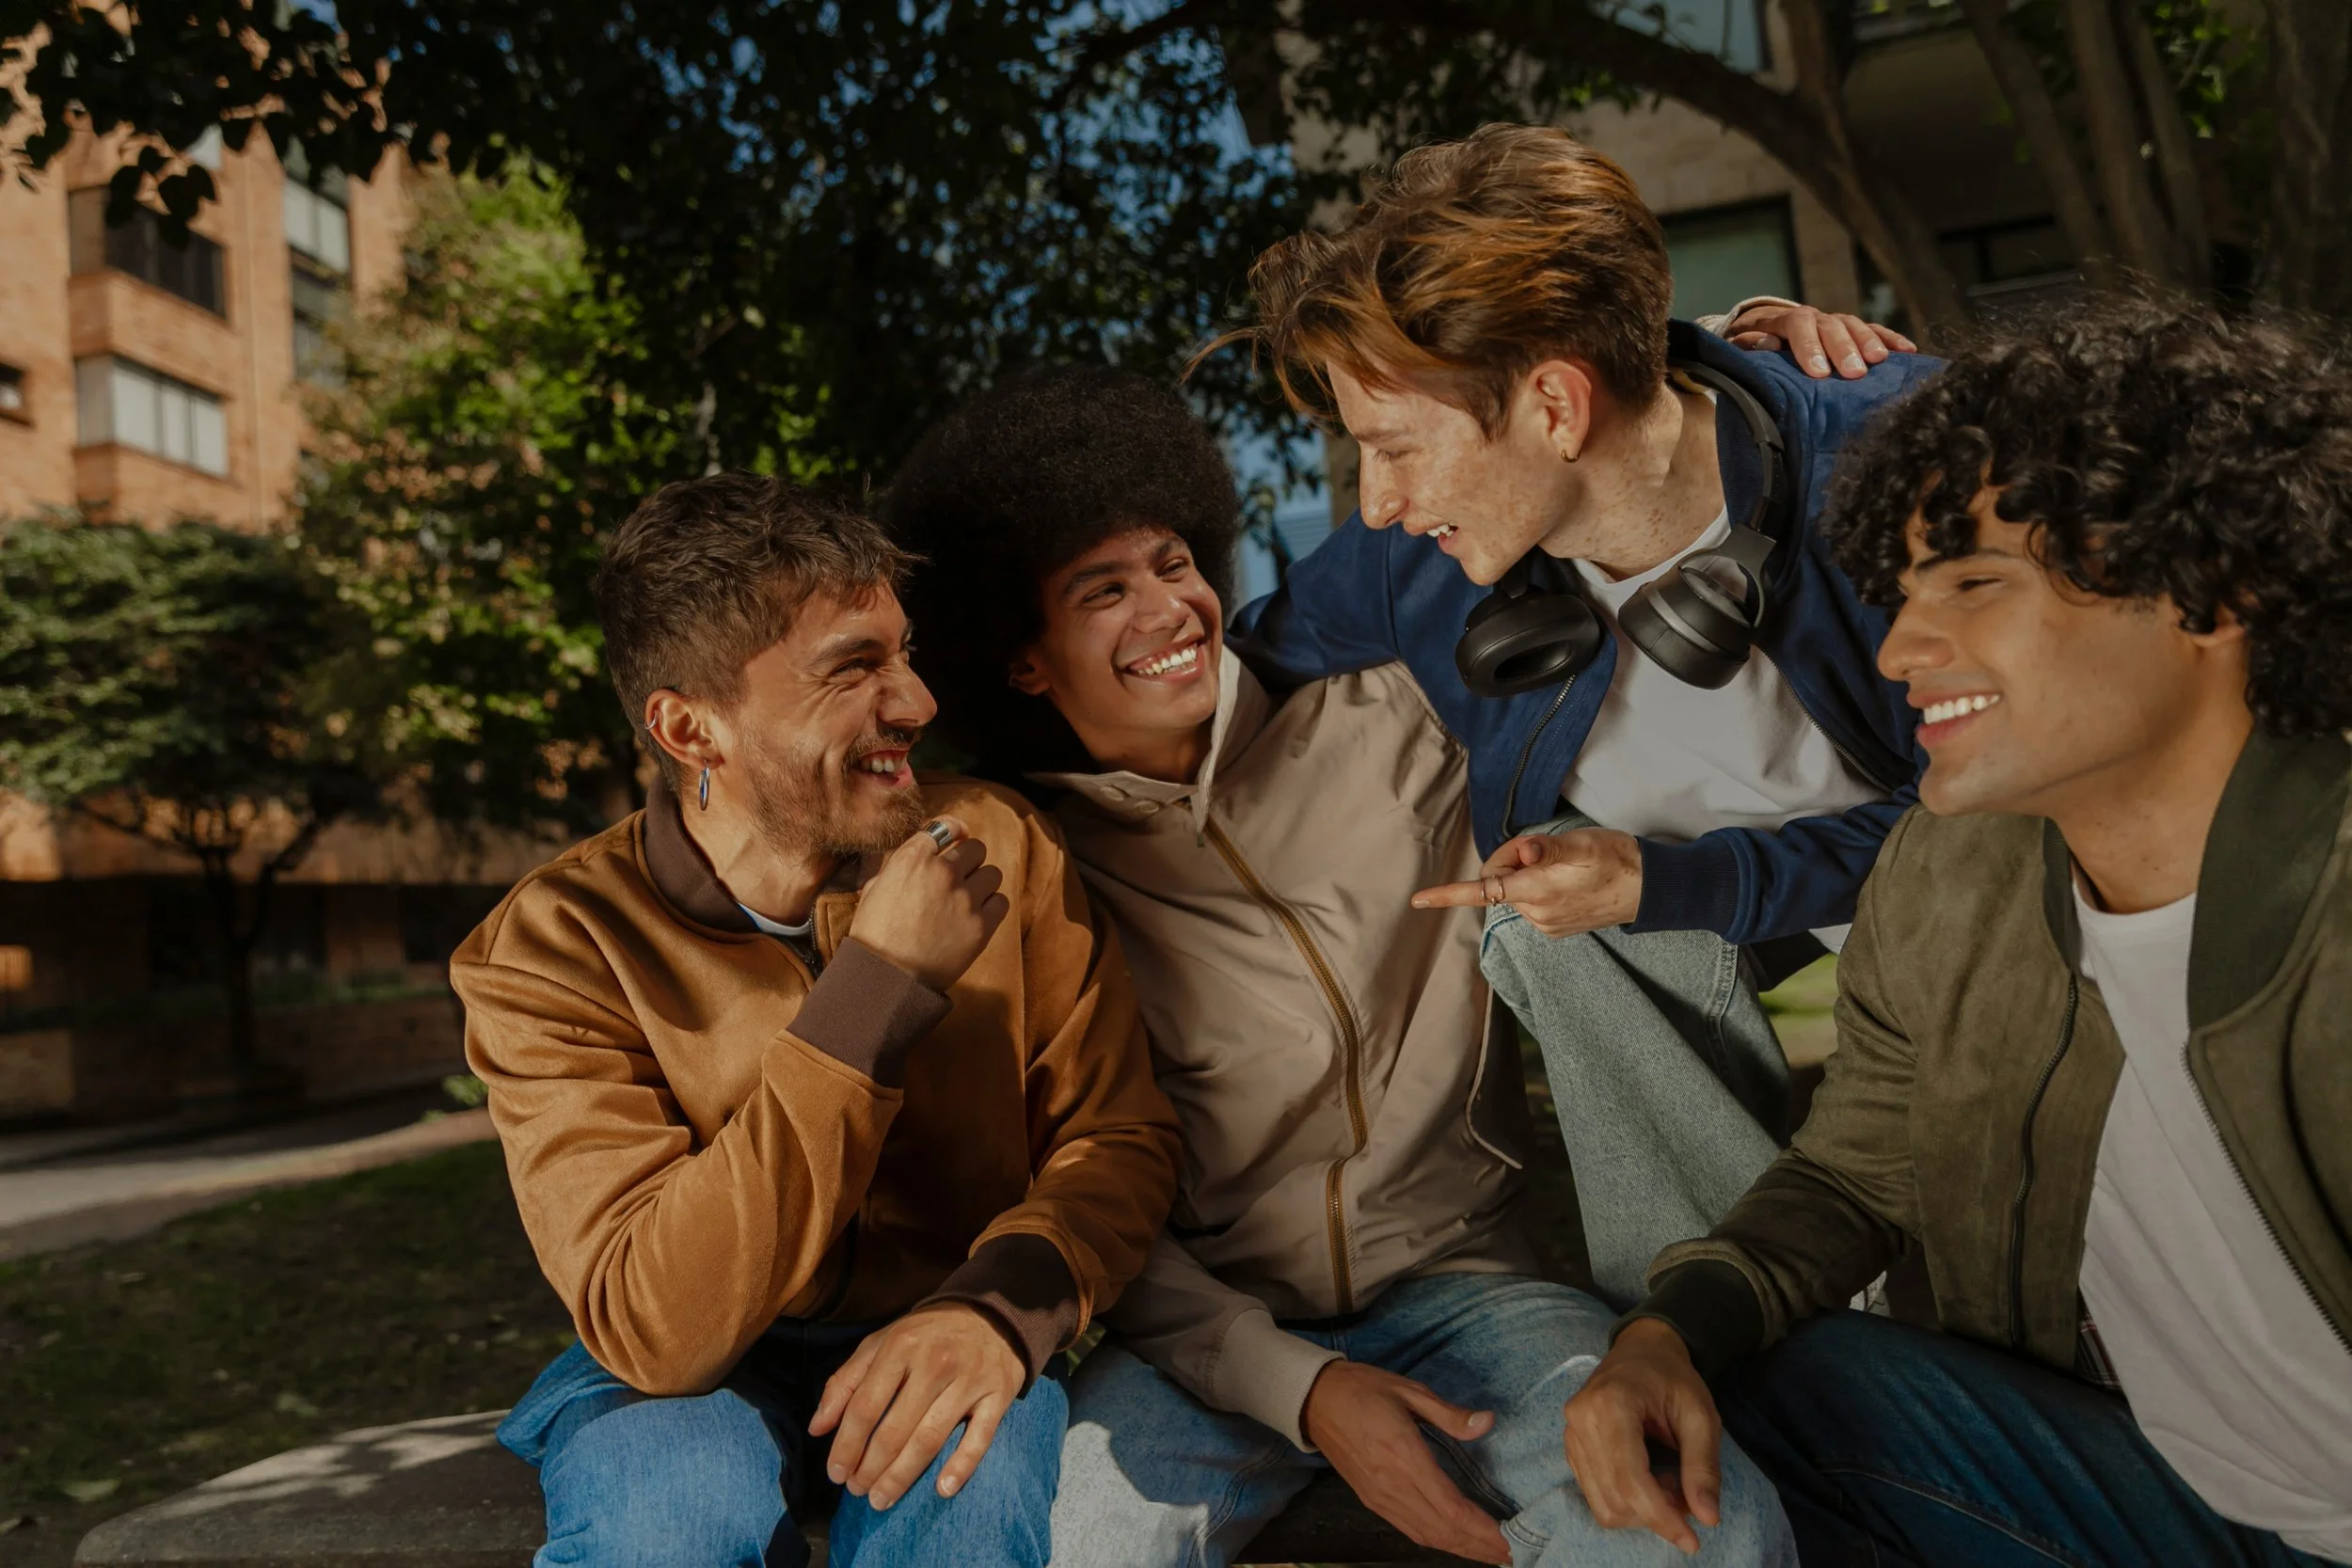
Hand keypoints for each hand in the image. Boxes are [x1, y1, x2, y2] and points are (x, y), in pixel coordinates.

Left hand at [808, 1303, 1024, 1509]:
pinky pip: (979, 1438)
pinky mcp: (998, 1395)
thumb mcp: (880, 1343)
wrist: (990, 1313)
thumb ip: (845, 1382)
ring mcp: (969, 1380)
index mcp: (901, 1346)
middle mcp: (935, 1363)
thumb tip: (816, 1428)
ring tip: (882, 1499)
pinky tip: (942, 1489)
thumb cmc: (925, 1335)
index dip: (847, 1445)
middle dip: (871, 1468)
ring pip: (930, 1439)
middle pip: (896, 1429)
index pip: (866, 1406)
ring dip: (902, 1476)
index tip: (836, 1474)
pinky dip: (961, 1466)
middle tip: (858, 1491)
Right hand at [846, 816, 1010, 991]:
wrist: (886, 977)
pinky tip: (978, 916)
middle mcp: (942, 872)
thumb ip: (900, 866)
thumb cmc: (874, 935)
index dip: (955, 829)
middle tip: (961, 876)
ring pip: (992, 873)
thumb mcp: (874, 888)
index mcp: (912, 859)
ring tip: (969, 900)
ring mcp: (965, 898)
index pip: (946, 826)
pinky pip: (1001, 901)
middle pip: (975, 848)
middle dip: (969, 860)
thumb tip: (920, 856)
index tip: (959, 836)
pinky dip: (992, 906)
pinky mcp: (982, 925)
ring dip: (982, 883)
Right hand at [1302, 1361, 1511, 1564]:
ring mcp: (1379, 1497)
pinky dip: (1437, 1540)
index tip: (1511, 1539)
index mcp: (1405, 1456)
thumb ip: (1450, 1414)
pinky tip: (1455, 1541)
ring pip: (1427, 1535)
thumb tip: (1488, 1422)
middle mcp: (1392, 1485)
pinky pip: (1410, 1529)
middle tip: (1512, 1554)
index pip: (1452, 1507)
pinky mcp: (1371, 1500)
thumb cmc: (1363, 1389)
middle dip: (1479, 1546)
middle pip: (1443, 1530)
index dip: (1483, 1529)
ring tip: (1490, 1553)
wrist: (1314, 1400)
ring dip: (1461, 1549)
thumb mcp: (1409, 1390)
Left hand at [1412, 827, 1641, 937]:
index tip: (1417, 900)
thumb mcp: (1583, 844)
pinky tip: (1568, 879)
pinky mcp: (1557, 928)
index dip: (1446, 895)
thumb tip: (1522, 852)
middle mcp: (1536, 914)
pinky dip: (1538, 886)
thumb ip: (1547, 849)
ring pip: (1516, 891)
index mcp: (1537, 892)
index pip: (1483, 892)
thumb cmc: (1618, 859)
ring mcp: (1546, 924)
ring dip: (1527, 874)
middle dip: (1511, 861)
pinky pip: (1532, 902)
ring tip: (1564, 864)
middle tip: (1543, 847)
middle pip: (1499, 882)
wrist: (1651, 889)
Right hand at [1563, 1319, 1722, 1553]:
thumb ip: (1703, 1466)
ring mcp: (1569, 1435)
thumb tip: (1708, 1518)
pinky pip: (1596, 1495)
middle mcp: (1580, 1420)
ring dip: (1642, 1511)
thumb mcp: (1700, 1415)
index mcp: (1610, 1404)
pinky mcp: (1571, 1448)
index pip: (1630, 1480)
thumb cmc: (1673, 1378)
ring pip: (1603, 1504)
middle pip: (1615, 1498)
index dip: (1661, 1517)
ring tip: (1670, 1484)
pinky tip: (1650, 1481)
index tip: (1693, 1540)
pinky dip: (1628, 1502)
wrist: (1642, 1350)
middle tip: (1688, 1494)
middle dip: (1657, 1513)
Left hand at [1722, 302, 1916, 379]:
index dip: (1809, 348)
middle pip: (1832, 327)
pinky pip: (1875, 330)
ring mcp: (1836, 322)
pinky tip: (1908, 351)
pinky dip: (1891, 339)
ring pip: (1855, 326)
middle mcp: (1815, 318)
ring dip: (1868, 342)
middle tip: (1855, 373)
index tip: (1819, 373)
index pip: (1799, 327)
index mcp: (1786, 320)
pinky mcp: (1853, 330)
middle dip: (1844, 349)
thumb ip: (1750, 344)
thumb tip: (1767, 343)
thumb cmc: (1754, 345)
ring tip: (1879, 361)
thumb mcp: (1742, 344)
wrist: (1767, 329)